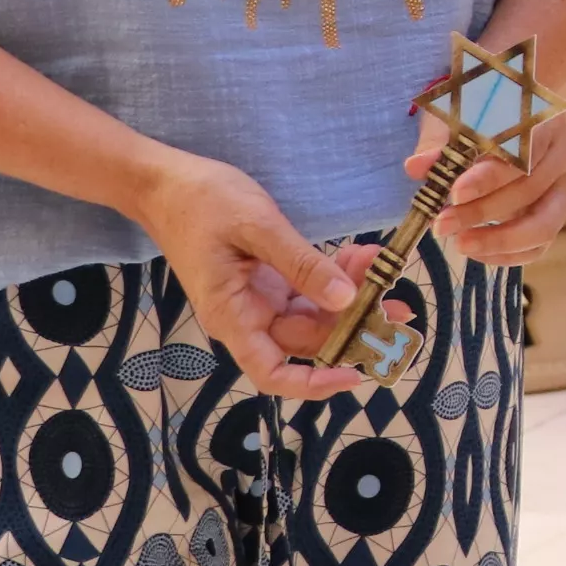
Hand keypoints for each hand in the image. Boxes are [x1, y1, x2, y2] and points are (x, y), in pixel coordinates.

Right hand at [130, 148, 404, 399]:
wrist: (167, 182)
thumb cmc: (201, 203)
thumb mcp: (257, 227)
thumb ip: (301, 265)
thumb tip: (344, 299)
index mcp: (232, 316)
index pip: (271, 372)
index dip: (313, 383)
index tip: (355, 374)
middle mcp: (247, 316)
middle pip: (306, 341)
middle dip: (353, 327)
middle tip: (398, 306)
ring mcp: (260, 299)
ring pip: (315, 314)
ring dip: (351, 295)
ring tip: (380, 267)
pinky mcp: (269, 279)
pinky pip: (310, 288)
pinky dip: (335, 275)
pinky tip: (359, 255)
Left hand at [407, 106, 565, 266]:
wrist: (500, 117)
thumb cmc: (476, 114)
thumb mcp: (454, 120)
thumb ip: (437, 143)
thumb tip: (416, 167)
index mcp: (544, 118)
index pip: (523, 151)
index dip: (490, 177)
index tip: (455, 194)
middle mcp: (563, 151)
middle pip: (531, 190)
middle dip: (483, 212)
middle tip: (442, 224)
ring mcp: (563, 185)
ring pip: (544, 224)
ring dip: (500, 240)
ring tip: (460, 243)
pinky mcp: (556, 212)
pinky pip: (540, 245)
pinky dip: (508, 254)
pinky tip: (476, 251)